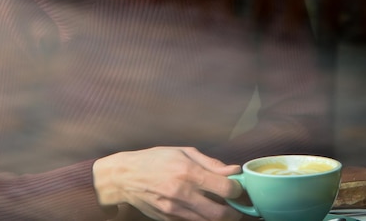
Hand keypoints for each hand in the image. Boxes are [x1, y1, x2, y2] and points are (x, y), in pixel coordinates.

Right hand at [92, 146, 242, 220]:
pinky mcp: (169, 220)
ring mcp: (176, 211)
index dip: (238, 190)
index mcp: (188, 172)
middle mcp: (183, 194)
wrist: (127, 177)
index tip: (238, 187)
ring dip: (221, 218)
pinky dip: (204, 219)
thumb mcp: (184, 152)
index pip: (225, 188)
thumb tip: (234, 170)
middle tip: (238, 206)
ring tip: (224, 208)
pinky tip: (205, 210)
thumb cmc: (156, 159)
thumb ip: (211, 163)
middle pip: (221, 214)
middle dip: (236, 213)